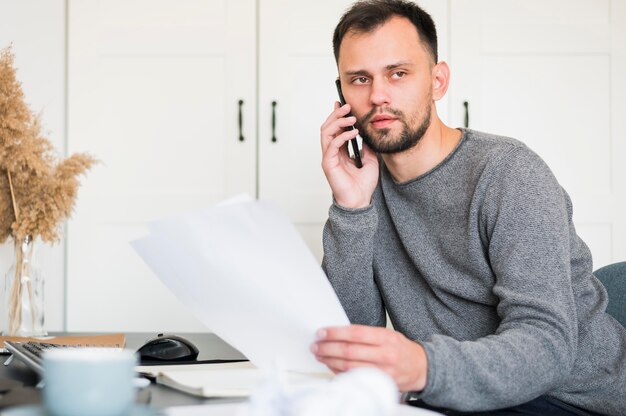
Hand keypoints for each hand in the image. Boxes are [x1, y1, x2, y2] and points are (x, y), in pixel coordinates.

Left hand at [311, 325, 427, 391]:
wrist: (421, 368)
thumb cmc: (401, 349)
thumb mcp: (388, 334)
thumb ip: (366, 334)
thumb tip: (339, 333)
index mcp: (386, 337)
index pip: (355, 333)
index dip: (335, 333)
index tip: (322, 332)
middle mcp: (384, 354)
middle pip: (349, 351)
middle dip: (328, 348)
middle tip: (316, 345)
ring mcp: (382, 371)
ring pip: (349, 366)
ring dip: (329, 360)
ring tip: (320, 355)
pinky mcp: (379, 384)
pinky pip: (354, 377)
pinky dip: (339, 371)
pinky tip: (331, 366)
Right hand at [320, 102, 378, 208]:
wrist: (360, 201)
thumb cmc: (363, 184)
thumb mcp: (370, 159)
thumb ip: (367, 146)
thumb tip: (367, 133)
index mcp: (339, 151)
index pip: (334, 129)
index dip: (337, 116)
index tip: (343, 104)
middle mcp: (331, 152)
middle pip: (327, 127)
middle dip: (336, 115)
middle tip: (347, 106)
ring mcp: (328, 157)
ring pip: (326, 133)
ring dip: (338, 122)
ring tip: (351, 118)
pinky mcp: (328, 164)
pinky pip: (331, 145)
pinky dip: (342, 136)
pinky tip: (354, 133)